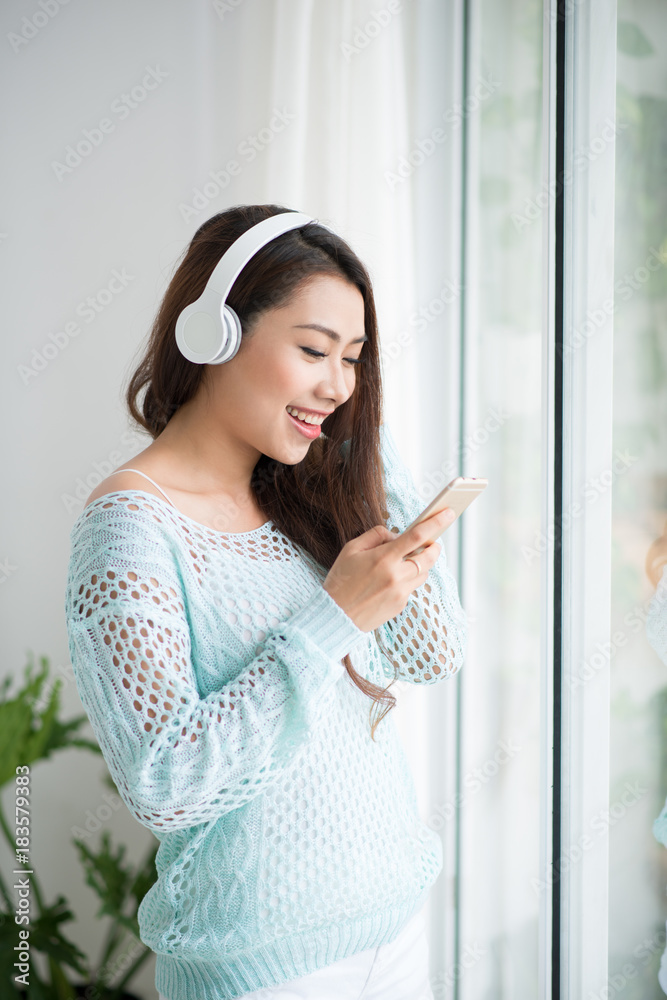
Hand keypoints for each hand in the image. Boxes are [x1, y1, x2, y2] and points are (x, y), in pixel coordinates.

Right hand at [323, 507, 455, 631]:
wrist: (335, 616)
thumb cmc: (340, 580)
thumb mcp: (351, 549)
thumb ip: (376, 536)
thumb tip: (396, 535)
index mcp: (384, 558)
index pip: (417, 536)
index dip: (436, 523)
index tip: (448, 513)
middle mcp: (396, 576)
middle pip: (429, 556)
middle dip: (433, 546)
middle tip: (431, 542)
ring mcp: (401, 592)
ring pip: (423, 573)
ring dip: (420, 564)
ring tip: (405, 561)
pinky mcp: (401, 605)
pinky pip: (412, 587)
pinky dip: (407, 580)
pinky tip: (390, 581)